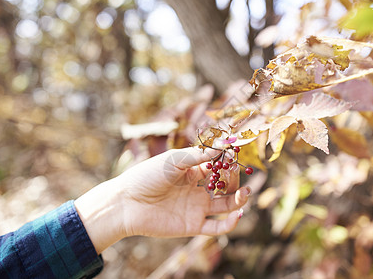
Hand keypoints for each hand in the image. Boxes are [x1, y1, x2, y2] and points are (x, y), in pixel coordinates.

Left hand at [75, 147, 250, 253]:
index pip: (216, 165)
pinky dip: (229, 223)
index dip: (227, 161)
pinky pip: (216, 226)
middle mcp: (196, 189)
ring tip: (246, 193)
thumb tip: (224, 144)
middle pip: (224, 185)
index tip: (237, 154)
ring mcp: (196, 207)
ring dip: (238, 199)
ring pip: (224, 205)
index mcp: (191, 171)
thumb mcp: (174, 161)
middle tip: (240, 174)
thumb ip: (199, 155)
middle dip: (234, 179)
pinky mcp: (193, 225)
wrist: (126, 203)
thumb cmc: (146, 176)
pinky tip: (237, 214)